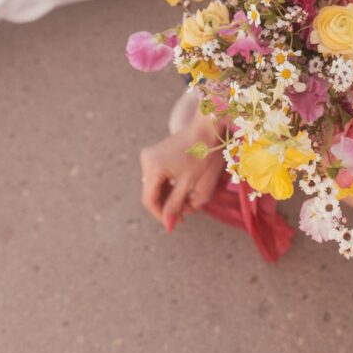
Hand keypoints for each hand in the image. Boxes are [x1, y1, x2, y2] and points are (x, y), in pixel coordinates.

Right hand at [139, 112, 223, 231]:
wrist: (206, 127)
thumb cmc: (201, 153)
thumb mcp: (189, 182)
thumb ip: (176, 204)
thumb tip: (168, 225)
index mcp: (152, 167)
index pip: (150, 200)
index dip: (162, 215)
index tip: (175, 223)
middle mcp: (146, 160)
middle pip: (152, 192)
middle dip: (167, 205)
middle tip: (183, 216)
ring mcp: (150, 155)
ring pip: (156, 185)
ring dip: (169, 196)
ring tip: (185, 204)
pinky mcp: (156, 153)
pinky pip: (159, 176)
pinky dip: (169, 185)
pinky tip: (181, 191)